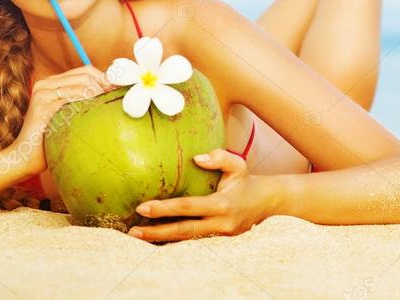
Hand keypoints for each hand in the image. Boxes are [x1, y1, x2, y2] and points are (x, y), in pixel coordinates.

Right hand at [4, 65, 117, 177]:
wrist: (24, 158)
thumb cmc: (49, 139)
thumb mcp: (67, 115)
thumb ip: (80, 102)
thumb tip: (110, 93)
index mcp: (50, 83)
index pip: (85, 71)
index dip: (104, 78)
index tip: (117, 90)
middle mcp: (45, 84)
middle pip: (85, 75)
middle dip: (104, 85)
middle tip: (114, 98)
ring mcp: (42, 94)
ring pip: (80, 85)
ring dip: (97, 95)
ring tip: (105, 107)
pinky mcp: (42, 107)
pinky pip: (71, 99)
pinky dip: (85, 104)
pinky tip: (92, 114)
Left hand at [127, 149, 275, 242]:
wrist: (266, 203)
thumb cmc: (246, 181)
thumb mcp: (238, 164)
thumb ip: (219, 157)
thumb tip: (196, 159)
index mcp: (221, 205)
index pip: (187, 208)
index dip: (164, 209)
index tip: (143, 207)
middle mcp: (219, 224)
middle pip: (182, 232)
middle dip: (156, 232)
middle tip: (133, 231)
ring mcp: (219, 236)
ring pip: (185, 240)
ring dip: (161, 239)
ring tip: (138, 236)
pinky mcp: (217, 241)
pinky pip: (192, 241)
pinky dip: (173, 240)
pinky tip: (156, 237)